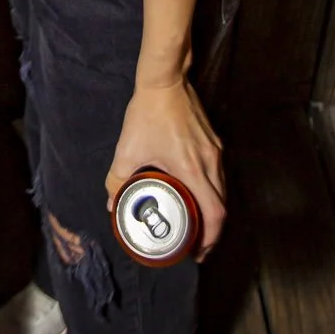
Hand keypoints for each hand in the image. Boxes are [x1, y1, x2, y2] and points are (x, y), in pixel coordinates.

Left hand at [107, 79, 225, 260]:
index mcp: (193, 170)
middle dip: (212, 231)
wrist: (165, 80)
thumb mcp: (127, 150)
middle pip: (222, 207)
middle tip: (195, 245)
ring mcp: (216, 152)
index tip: (198, 253)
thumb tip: (111, 205)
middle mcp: (211, 163)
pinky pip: (219, 176)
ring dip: (213, 212)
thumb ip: (116, 180)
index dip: (210, 239)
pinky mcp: (214, 143)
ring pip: (223, 191)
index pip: (215, 214)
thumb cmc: (147, 115)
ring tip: (196, 224)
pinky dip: (212, 193)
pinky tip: (197, 195)